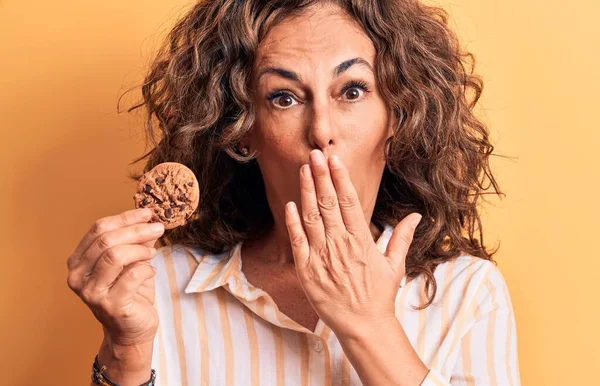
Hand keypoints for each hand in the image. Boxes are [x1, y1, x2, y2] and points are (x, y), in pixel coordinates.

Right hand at [67, 208, 163, 346]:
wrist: (131, 330)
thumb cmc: (130, 293)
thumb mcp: (131, 261)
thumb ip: (135, 240)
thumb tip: (149, 216)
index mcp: (78, 261)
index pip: (98, 229)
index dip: (125, 218)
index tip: (148, 213)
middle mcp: (78, 276)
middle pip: (106, 240)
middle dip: (137, 230)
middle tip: (158, 228)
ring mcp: (91, 292)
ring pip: (115, 255)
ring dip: (140, 249)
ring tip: (152, 253)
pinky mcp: (110, 305)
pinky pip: (132, 275)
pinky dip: (146, 269)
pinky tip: (150, 272)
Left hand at [284, 149, 421, 337]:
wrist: (363, 326)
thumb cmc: (379, 295)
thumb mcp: (395, 265)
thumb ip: (402, 237)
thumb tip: (415, 215)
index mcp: (361, 241)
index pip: (349, 201)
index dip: (340, 177)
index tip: (334, 158)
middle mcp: (340, 245)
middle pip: (328, 203)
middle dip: (320, 176)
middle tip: (314, 153)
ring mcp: (322, 257)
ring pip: (311, 217)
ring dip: (306, 192)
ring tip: (303, 170)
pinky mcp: (307, 271)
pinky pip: (298, 242)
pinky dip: (293, 223)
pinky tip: (290, 205)